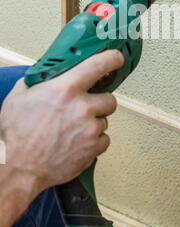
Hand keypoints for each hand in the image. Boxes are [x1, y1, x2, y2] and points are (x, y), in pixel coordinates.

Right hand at [0, 50, 123, 192]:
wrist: (18, 167)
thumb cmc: (17, 135)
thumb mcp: (19, 96)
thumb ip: (36, 81)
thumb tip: (44, 75)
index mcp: (66, 89)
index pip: (99, 65)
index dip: (112, 59)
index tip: (117, 58)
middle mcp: (82, 107)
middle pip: (110, 99)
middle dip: (99, 102)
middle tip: (84, 108)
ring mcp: (90, 129)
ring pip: (105, 120)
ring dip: (94, 123)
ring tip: (73, 129)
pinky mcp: (93, 148)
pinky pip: (104, 140)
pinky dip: (94, 142)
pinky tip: (77, 142)